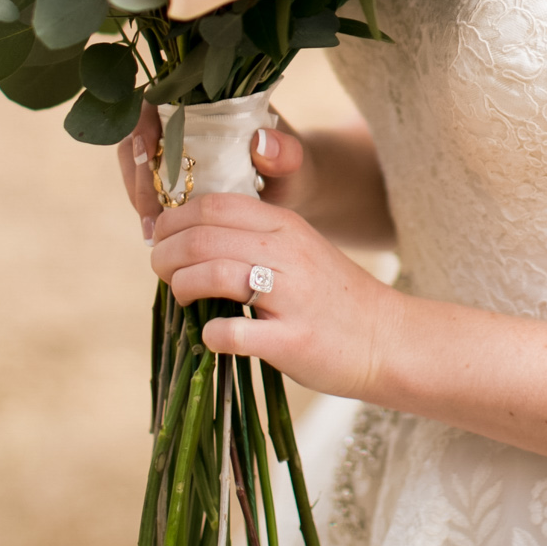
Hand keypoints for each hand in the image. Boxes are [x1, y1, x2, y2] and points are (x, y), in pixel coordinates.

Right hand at [118, 108, 313, 245]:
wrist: (292, 192)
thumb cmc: (293, 170)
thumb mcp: (294, 162)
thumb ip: (286, 152)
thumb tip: (261, 144)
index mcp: (210, 100)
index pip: (159, 100)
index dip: (144, 127)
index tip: (148, 159)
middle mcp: (185, 118)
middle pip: (137, 134)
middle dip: (138, 174)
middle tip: (152, 214)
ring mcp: (174, 147)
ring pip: (136, 163)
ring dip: (139, 194)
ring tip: (154, 231)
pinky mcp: (171, 175)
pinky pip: (146, 186)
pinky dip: (147, 208)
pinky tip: (157, 235)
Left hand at [149, 191, 402, 400]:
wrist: (386, 339)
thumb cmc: (330, 296)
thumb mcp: (297, 249)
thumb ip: (251, 238)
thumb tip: (185, 240)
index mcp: (286, 225)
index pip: (213, 205)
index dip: (173, 219)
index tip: (160, 238)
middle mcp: (288, 253)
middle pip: (204, 236)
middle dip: (166, 253)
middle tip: (161, 269)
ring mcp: (291, 297)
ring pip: (214, 273)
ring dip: (181, 286)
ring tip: (181, 298)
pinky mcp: (292, 341)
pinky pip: (233, 332)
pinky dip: (210, 334)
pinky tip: (210, 337)